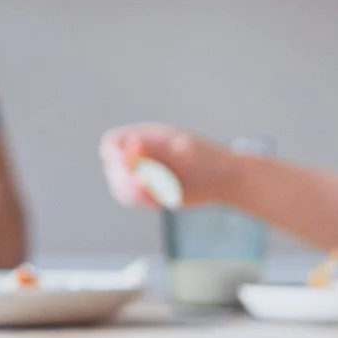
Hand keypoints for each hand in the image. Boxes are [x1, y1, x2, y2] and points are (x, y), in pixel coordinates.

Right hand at [99, 123, 242, 209]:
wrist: (225, 178)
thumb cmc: (209, 159)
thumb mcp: (187, 150)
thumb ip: (159, 147)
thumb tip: (134, 144)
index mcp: (146, 136)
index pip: (113, 142)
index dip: (115, 155)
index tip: (129, 166)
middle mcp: (139, 153)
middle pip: (113, 166)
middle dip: (125, 179)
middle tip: (149, 188)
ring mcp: (142, 172)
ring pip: (119, 185)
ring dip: (133, 193)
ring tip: (161, 195)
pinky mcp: (148, 191)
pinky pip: (132, 199)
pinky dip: (143, 202)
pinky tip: (164, 200)